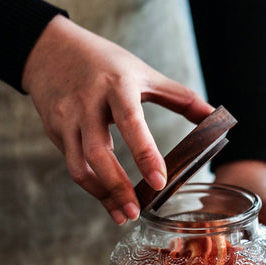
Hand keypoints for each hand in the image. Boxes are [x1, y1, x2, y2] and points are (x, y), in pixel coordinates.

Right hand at [22, 15, 212, 223]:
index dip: (145, 154)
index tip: (160, 183)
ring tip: (123, 215)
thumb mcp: (143, 72)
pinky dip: (92, 186)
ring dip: (102, 195)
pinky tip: (108, 198)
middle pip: (98, 153)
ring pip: (79, 166)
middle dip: (117, 188)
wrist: (51, 49)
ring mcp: (67, 119)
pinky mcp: (56, 132)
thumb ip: (179, 96)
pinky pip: (73, 165)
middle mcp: (87, 103)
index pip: (131, 123)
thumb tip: (214, 115)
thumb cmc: (105, 62)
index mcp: (116, 86)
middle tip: (136, 213)